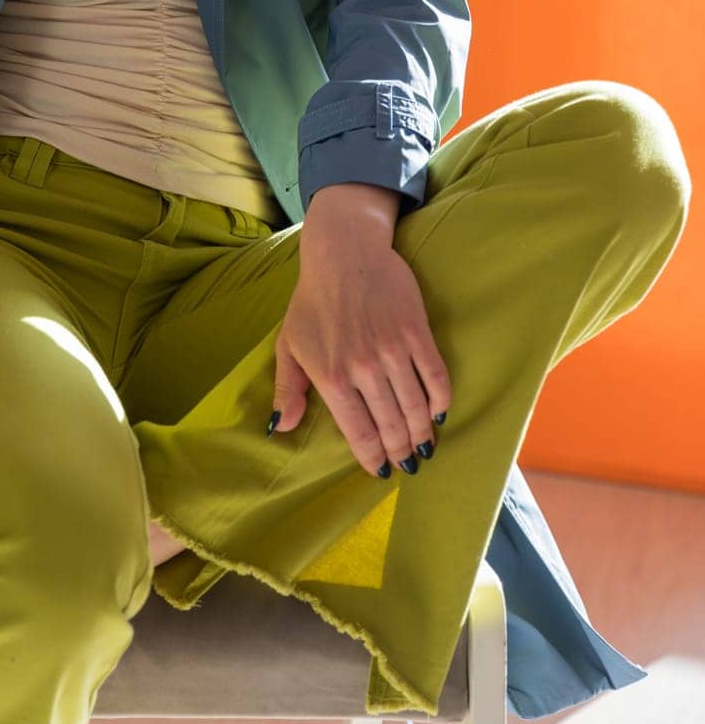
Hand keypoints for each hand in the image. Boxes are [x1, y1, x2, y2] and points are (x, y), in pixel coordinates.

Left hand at [271, 219, 450, 475]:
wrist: (343, 252)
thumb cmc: (312, 300)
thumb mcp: (288, 344)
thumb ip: (287, 389)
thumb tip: (282, 427)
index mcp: (330, 376)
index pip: (360, 433)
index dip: (373, 458)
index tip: (381, 471)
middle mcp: (363, 368)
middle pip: (392, 426)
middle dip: (401, 452)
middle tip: (407, 465)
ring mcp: (392, 350)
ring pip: (416, 407)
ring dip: (422, 433)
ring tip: (424, 447)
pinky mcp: (416, 331)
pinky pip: (435, 376)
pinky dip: (440, 400)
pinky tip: (438, 412)